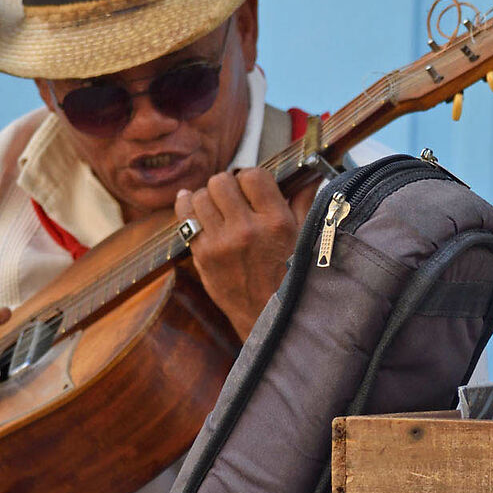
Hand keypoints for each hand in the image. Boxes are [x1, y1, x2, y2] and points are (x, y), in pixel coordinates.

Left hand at [178, 169, 314, 338]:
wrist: (269, 317)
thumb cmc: (292, 276)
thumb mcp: (305, 239)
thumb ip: (304, 202)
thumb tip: (308, 175)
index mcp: (277, 223)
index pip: (253, 176)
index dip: (251, 177)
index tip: (253, 187)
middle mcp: (247, 230)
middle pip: (221, 182)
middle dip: (227, 185)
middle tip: (233, 196)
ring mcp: (221, 244)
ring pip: (198, 197)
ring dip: (207, 197)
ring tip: (217, 206)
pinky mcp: (203, 256)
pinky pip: (184, 218)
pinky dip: (186, 207)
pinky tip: (192, 204)